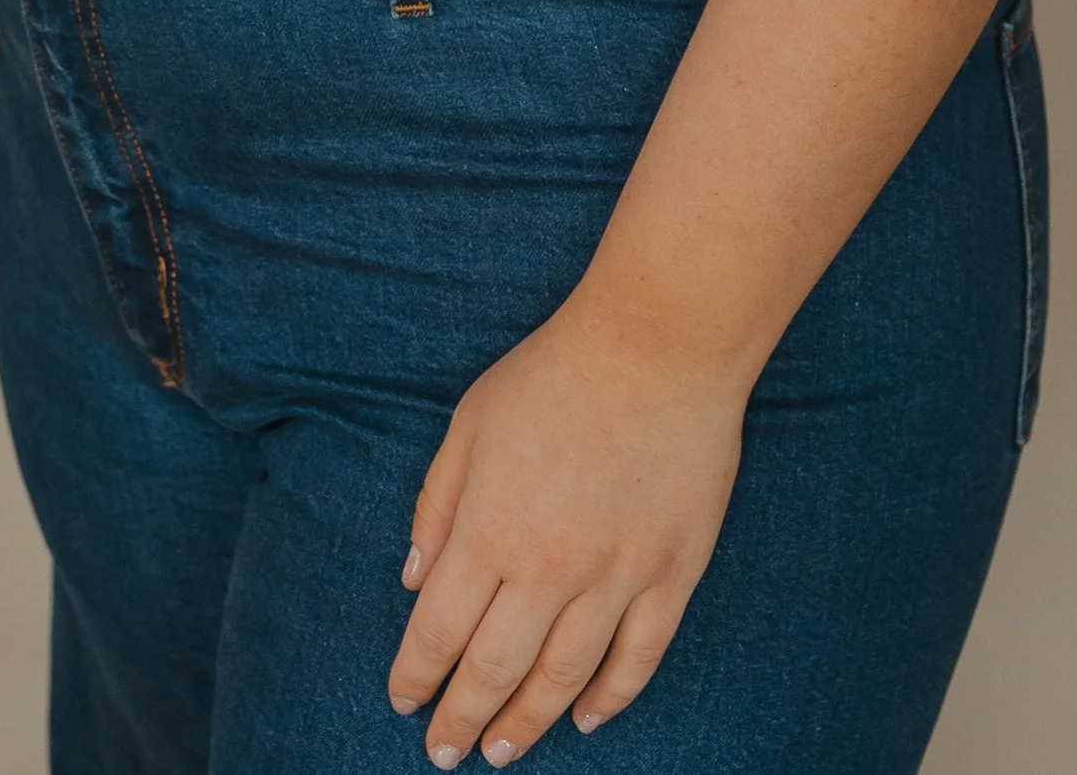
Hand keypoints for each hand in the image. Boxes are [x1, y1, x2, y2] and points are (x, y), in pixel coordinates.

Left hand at [386, 298, 745, 761]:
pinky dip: (610, 699)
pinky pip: (638, 658)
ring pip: (563, 680)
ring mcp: (616, 577)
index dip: (416, 677)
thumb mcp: (471, 422)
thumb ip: (437, 504)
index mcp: (489, 528)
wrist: (660, 343)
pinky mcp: (672, 573)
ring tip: (502, 752)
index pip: (438, 632)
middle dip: (461, 719)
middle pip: (493, 670)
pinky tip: (585, 718)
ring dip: (526, 724)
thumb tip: (415, 582)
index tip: (404, 703)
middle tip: (445, 754)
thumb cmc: (555, 373)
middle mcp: (548, 568)